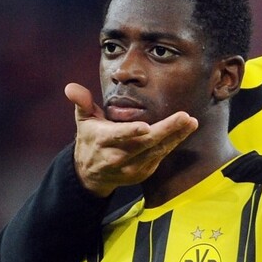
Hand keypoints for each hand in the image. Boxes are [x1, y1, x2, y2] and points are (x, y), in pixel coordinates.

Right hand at [65, 82, 198, 196]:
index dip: (130, 132)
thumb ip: (82, 102)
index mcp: (103, 141)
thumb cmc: (91, 138)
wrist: (92, 173)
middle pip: (144, 144)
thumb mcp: (83, 120)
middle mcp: (117, 157)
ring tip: (191, 122)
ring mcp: (132, 168)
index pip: (117, 137)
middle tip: (185, 117)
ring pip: (157, 151)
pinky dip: (174, 143)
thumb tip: (71, 88)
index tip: (145, 127)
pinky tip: (186, 130)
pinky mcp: (143, 172)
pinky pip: (161, 156)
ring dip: (176, 136)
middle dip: (166, 130)